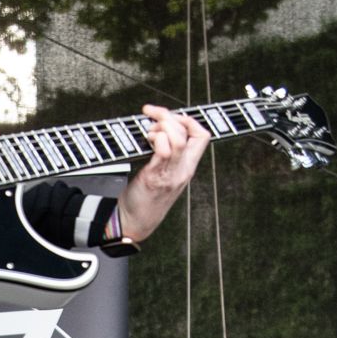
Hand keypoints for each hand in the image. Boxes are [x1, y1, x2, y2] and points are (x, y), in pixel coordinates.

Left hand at [116, 105, 211, 244]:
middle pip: (192, 133)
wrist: (133, 222)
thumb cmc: (144, 197)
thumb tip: (158, 127)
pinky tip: (146, 141)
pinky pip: (162, 151)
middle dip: (171, 117)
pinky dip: (155, 139)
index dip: (189, 120)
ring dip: (162, 127)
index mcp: (187, 167)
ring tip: (149, 133)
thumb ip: (166, 153)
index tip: (171, 115)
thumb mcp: (163, 173)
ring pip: (178, 140)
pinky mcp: (154, 177)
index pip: (202, 136)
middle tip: (153, 119)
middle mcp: (182, 170)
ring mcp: (170, 174)